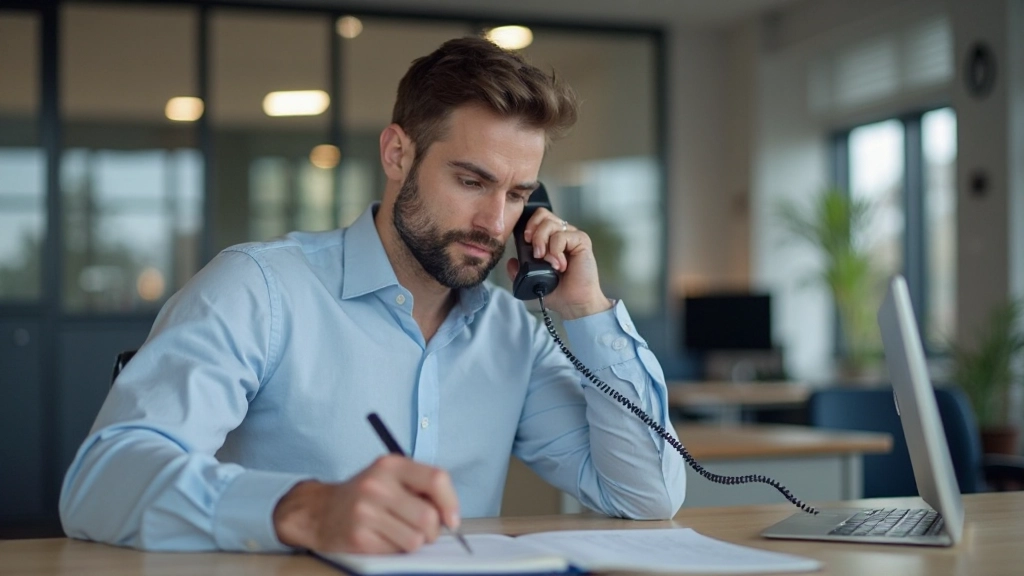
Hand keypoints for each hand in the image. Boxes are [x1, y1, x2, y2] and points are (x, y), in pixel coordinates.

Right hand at [273, 455, 460, 552]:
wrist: (320, 511)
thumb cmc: (366, 495)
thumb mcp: (391, 477)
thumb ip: (421, 487)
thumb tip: (450, 515)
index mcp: (391, 465)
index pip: (436, 479)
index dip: (451, 502)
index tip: (451, 519)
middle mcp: (377, 484)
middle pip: (428, 517)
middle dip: (432, 531)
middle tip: (423, 530)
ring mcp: (365, 511)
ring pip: (415, 539)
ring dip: (414, 542)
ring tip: (399, 532)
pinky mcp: (358, 536)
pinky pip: (395, 551)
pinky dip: (395, 549)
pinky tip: (382, 538)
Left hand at [506, 207, 611, 319]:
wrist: (574, 303)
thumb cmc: (558, 292)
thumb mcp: (532, 281)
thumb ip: (519, 271)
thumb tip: (511, 261)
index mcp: (550, 239)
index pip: (538, 217)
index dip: (529, 225)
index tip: (525, 242)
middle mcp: (561, 234)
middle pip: (543, 215)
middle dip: (534, 232)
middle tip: (536, 251)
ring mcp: (572, 236)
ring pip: (550, 223)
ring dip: (543, 242)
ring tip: (548, 261)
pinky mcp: (581, 241)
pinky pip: (562, 236)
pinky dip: (556, 251)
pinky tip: (560, 265)